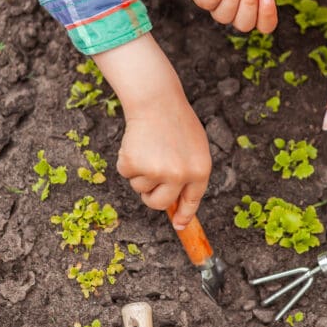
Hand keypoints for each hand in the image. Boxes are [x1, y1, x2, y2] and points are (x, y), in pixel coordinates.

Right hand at [93, 33, 211, 229]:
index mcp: (200, 170)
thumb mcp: (195, 147)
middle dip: (151, 197)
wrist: (156, 100)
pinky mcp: (135, 164)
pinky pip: (126, 174)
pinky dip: (127, 161)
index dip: (184, 215)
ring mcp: (157, 171)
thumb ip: (189, 173)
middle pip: (159, 203)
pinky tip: (136, 143)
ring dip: (140, 172)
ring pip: (140, 187)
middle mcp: (180, 175)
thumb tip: (177, 203)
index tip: (179, 226)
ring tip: (148, 147)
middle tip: (150, 179)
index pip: (191, 201)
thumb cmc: (176, 121)